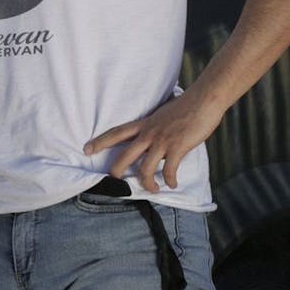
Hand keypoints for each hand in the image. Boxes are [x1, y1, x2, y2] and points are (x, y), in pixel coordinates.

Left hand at [83, 92, 224, 192]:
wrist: (203, 99)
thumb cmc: (186, 106)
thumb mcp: (162, 115)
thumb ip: (155, 127)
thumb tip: (154, 138)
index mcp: (144, 124)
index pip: (116, 133)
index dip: (100, 142)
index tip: (86, 149)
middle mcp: (149, 133)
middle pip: (125, 155)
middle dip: (116, 171)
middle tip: (115, 181)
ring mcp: (162, 141)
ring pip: (145, 168)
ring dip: (147, 183)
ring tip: (153, 189)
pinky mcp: (177, 147)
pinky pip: (169, 170)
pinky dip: (170, 180)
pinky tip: (173, 184)